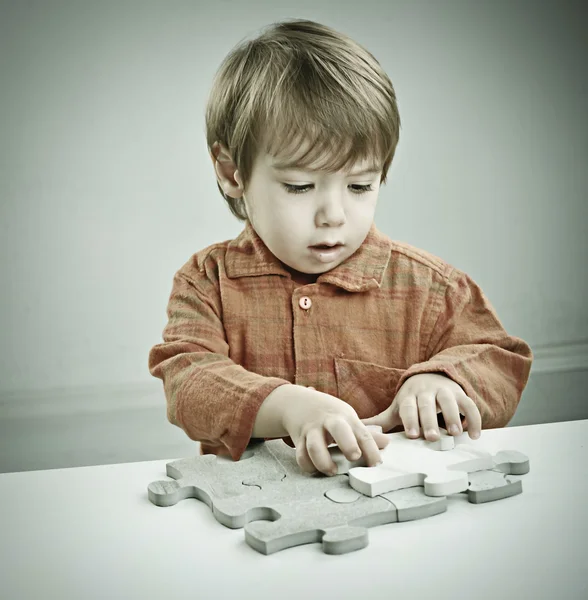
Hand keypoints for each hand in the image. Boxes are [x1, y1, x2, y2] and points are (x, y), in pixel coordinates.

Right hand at [280, 386, 388, 475]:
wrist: (296, 401)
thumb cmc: (327, 412)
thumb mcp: (347, 417)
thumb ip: (365, 433)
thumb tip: (386, 443)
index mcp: (345, 417)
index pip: (362, 433)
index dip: (372, 449)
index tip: (376, 463)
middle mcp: (328, 422)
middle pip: (339, 430)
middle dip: (348, 445)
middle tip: (354, 457)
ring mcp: (312, 429)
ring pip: (315, 446)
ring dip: (324, 462)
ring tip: (332, 471)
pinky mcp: (299, 438)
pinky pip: (301, 455)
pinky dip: (308, 466)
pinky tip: (315, 469)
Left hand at [362, 373, 481, 441]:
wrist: (432, 376)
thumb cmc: (412, 400)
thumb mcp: (397, 407)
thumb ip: (381, 420)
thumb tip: (358, 428)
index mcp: (409, 396)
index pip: (408, 407)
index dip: (411, 419)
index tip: (413, 435)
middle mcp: (426, 391)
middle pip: (428, 405)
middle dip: (430, 420)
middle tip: (433, 437)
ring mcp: (445, 391)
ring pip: (449, 401)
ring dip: (453, 417)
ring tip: (454, 433)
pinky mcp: (461, 395)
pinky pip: (469, 405)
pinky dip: (474, 419)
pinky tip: (474, 435)